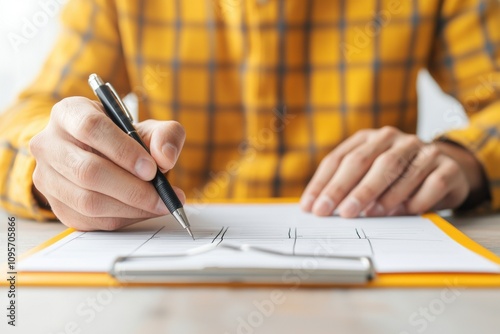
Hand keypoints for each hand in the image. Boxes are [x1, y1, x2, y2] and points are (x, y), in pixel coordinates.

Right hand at [30, 96, 185, 230]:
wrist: (109, 158)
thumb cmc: (127, 140)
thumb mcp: (150, 128)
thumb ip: (166, 135)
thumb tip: (165, 157)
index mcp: (69, 113)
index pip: (90, 128)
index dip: (123, 150)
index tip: (151, 168)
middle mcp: (49, 144)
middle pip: (87, 171)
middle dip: (131, 187)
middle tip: (161, 195)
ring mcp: (47, 178)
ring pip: (87, 201)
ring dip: (130, 207)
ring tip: (159, 204)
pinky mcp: (57, 207)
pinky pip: (90, 220)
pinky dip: (123, 218)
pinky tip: (143, 210)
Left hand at [301, 126, 486, 217]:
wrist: (446, 171)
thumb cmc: (397, 177)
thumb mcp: (370, 176)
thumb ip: (347, 187)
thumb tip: (319, 209)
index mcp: (369, 139)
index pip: (339, 159)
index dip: (323, 184)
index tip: (312, 207)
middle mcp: (394, 139)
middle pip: (364, 161)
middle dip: (346, 189)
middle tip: (336, 212)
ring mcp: (422, 150)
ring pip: (395, 169)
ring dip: (379, 194)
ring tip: (368, 213)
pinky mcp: (447, 167)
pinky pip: (430, 183)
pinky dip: (415, 199)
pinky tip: (404, 212)